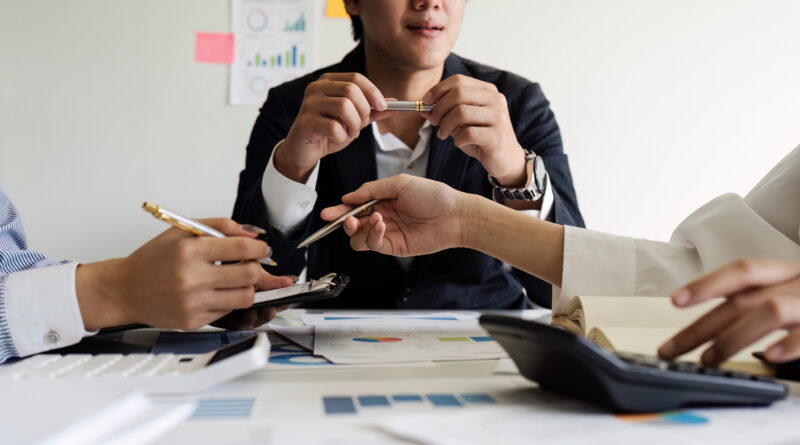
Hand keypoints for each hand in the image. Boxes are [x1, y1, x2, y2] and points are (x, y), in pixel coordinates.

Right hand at [76, 218, 293, 330]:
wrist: (125, 289)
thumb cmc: (153, 260)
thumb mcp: (182, 231)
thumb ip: (220, 226)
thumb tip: (253, 236)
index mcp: (189, 251)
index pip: (242, 249)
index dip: (260, 249)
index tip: (262, 249)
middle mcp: (191, 278)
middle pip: (249, 275)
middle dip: (258, 269)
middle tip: (252, 265)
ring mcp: (192, 303)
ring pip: (244, 297)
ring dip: (247, 287)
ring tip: (235, 279)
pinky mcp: (193, 321)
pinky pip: (227, 311)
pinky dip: (228, 301)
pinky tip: (215, 292)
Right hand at [276, 72, 393, 182]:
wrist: (304, 151)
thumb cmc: (328, 132)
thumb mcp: (354, 120)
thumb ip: (372, 111)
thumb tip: (394, 103)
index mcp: (328, 82)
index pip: (356, 78)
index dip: (372, 92)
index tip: (382, 107)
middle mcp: (316, 88)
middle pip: (351, 90)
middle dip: (363, 111)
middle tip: (361, 125)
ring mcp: (308, 104)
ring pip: (343, 106)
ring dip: (354, 124)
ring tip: (350, 132)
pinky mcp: (305, 122)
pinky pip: (334, 127)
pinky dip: (342, 136)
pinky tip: (337, 139)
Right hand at [320, 174, 471, 256]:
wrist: (454, 215)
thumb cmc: (432, 195)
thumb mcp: (399, 183)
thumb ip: (371, 190)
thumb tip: (347, 197)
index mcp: (381, 200)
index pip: (354, 206)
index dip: (339, 210)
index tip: (327, 213)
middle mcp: (381, 217)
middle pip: (352, 224)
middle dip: (343, 222)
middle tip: (345, 219)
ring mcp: (386, 233)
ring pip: (358, 238)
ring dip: (359, 229)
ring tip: (375, 218)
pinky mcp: (393, 247)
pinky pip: (372, 245)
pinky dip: (372, 235)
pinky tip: (382, 225)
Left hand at [422, 74, 526, 185]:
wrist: (505, 159)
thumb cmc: (482, 139)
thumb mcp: (460, 123)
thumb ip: (444, 114)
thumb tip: (422, 109)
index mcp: (487, 91)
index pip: (459, 80)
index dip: (438, 89)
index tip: (425, 101)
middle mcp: (495, 100)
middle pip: (459, 94)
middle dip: (439, 108)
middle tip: (435, 121)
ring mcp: (499, 117)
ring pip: (461, 112)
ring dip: (446, 125)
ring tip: (443, 134)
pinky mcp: (497, 136)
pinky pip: (468, 133)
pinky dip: (458, 139)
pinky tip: (459, 143)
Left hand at [658, 259, 799, 365]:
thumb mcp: (794, 290)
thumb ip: (762, 302)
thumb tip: (717, 326)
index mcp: (786, 273)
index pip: (742, 271)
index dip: (707, 284)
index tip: (675, 300)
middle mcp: (798, 283)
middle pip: (741, 302)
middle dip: (700, 327)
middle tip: (670, 349)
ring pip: (770, 312)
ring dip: (733, 338)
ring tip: (707, 360)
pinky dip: (789, 344)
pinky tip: (769, 356)